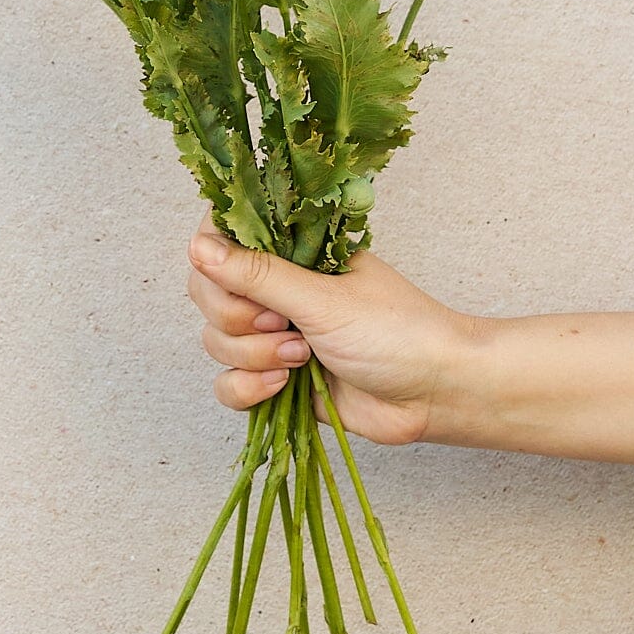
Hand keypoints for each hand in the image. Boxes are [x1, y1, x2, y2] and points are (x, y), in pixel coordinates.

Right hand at [186, 213, 478, 445]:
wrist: (435, 394)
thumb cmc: (396, 332)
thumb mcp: (324, 299)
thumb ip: (258, 275)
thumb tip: (197, 247)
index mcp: (292, 252)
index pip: (221, 240)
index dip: (216, 262)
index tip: (239, 281)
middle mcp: (278, 290)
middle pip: (209, 295)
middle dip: (238, 318)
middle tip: (283, 325)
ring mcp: (274, 336)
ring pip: (216, 342)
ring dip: (252, 355)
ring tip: (302, 358)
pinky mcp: (275, 380)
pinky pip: (229, 385)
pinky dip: (247, 389)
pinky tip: (282, 388)